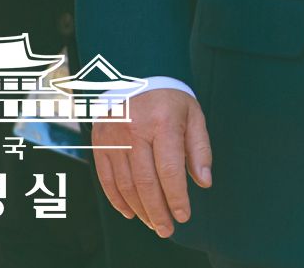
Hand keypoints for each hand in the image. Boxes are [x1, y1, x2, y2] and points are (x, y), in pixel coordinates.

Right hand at [94, 84, 212, 238]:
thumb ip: (200, 150)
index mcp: (162, 122)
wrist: (134, 73)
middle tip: (167, 230)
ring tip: (153, 223)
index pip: (169, 170)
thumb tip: (204, 182)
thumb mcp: (193, 116)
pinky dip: (117, 199)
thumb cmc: (169, 100)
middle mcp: (134, 130)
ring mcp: (113, 136)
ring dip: (140, 209)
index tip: (184, 216)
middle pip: (146, 182)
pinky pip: (106, 177)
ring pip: (126, 184)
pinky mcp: (99, 141)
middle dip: (158, 212)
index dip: (176, 198)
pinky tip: (131, 212)